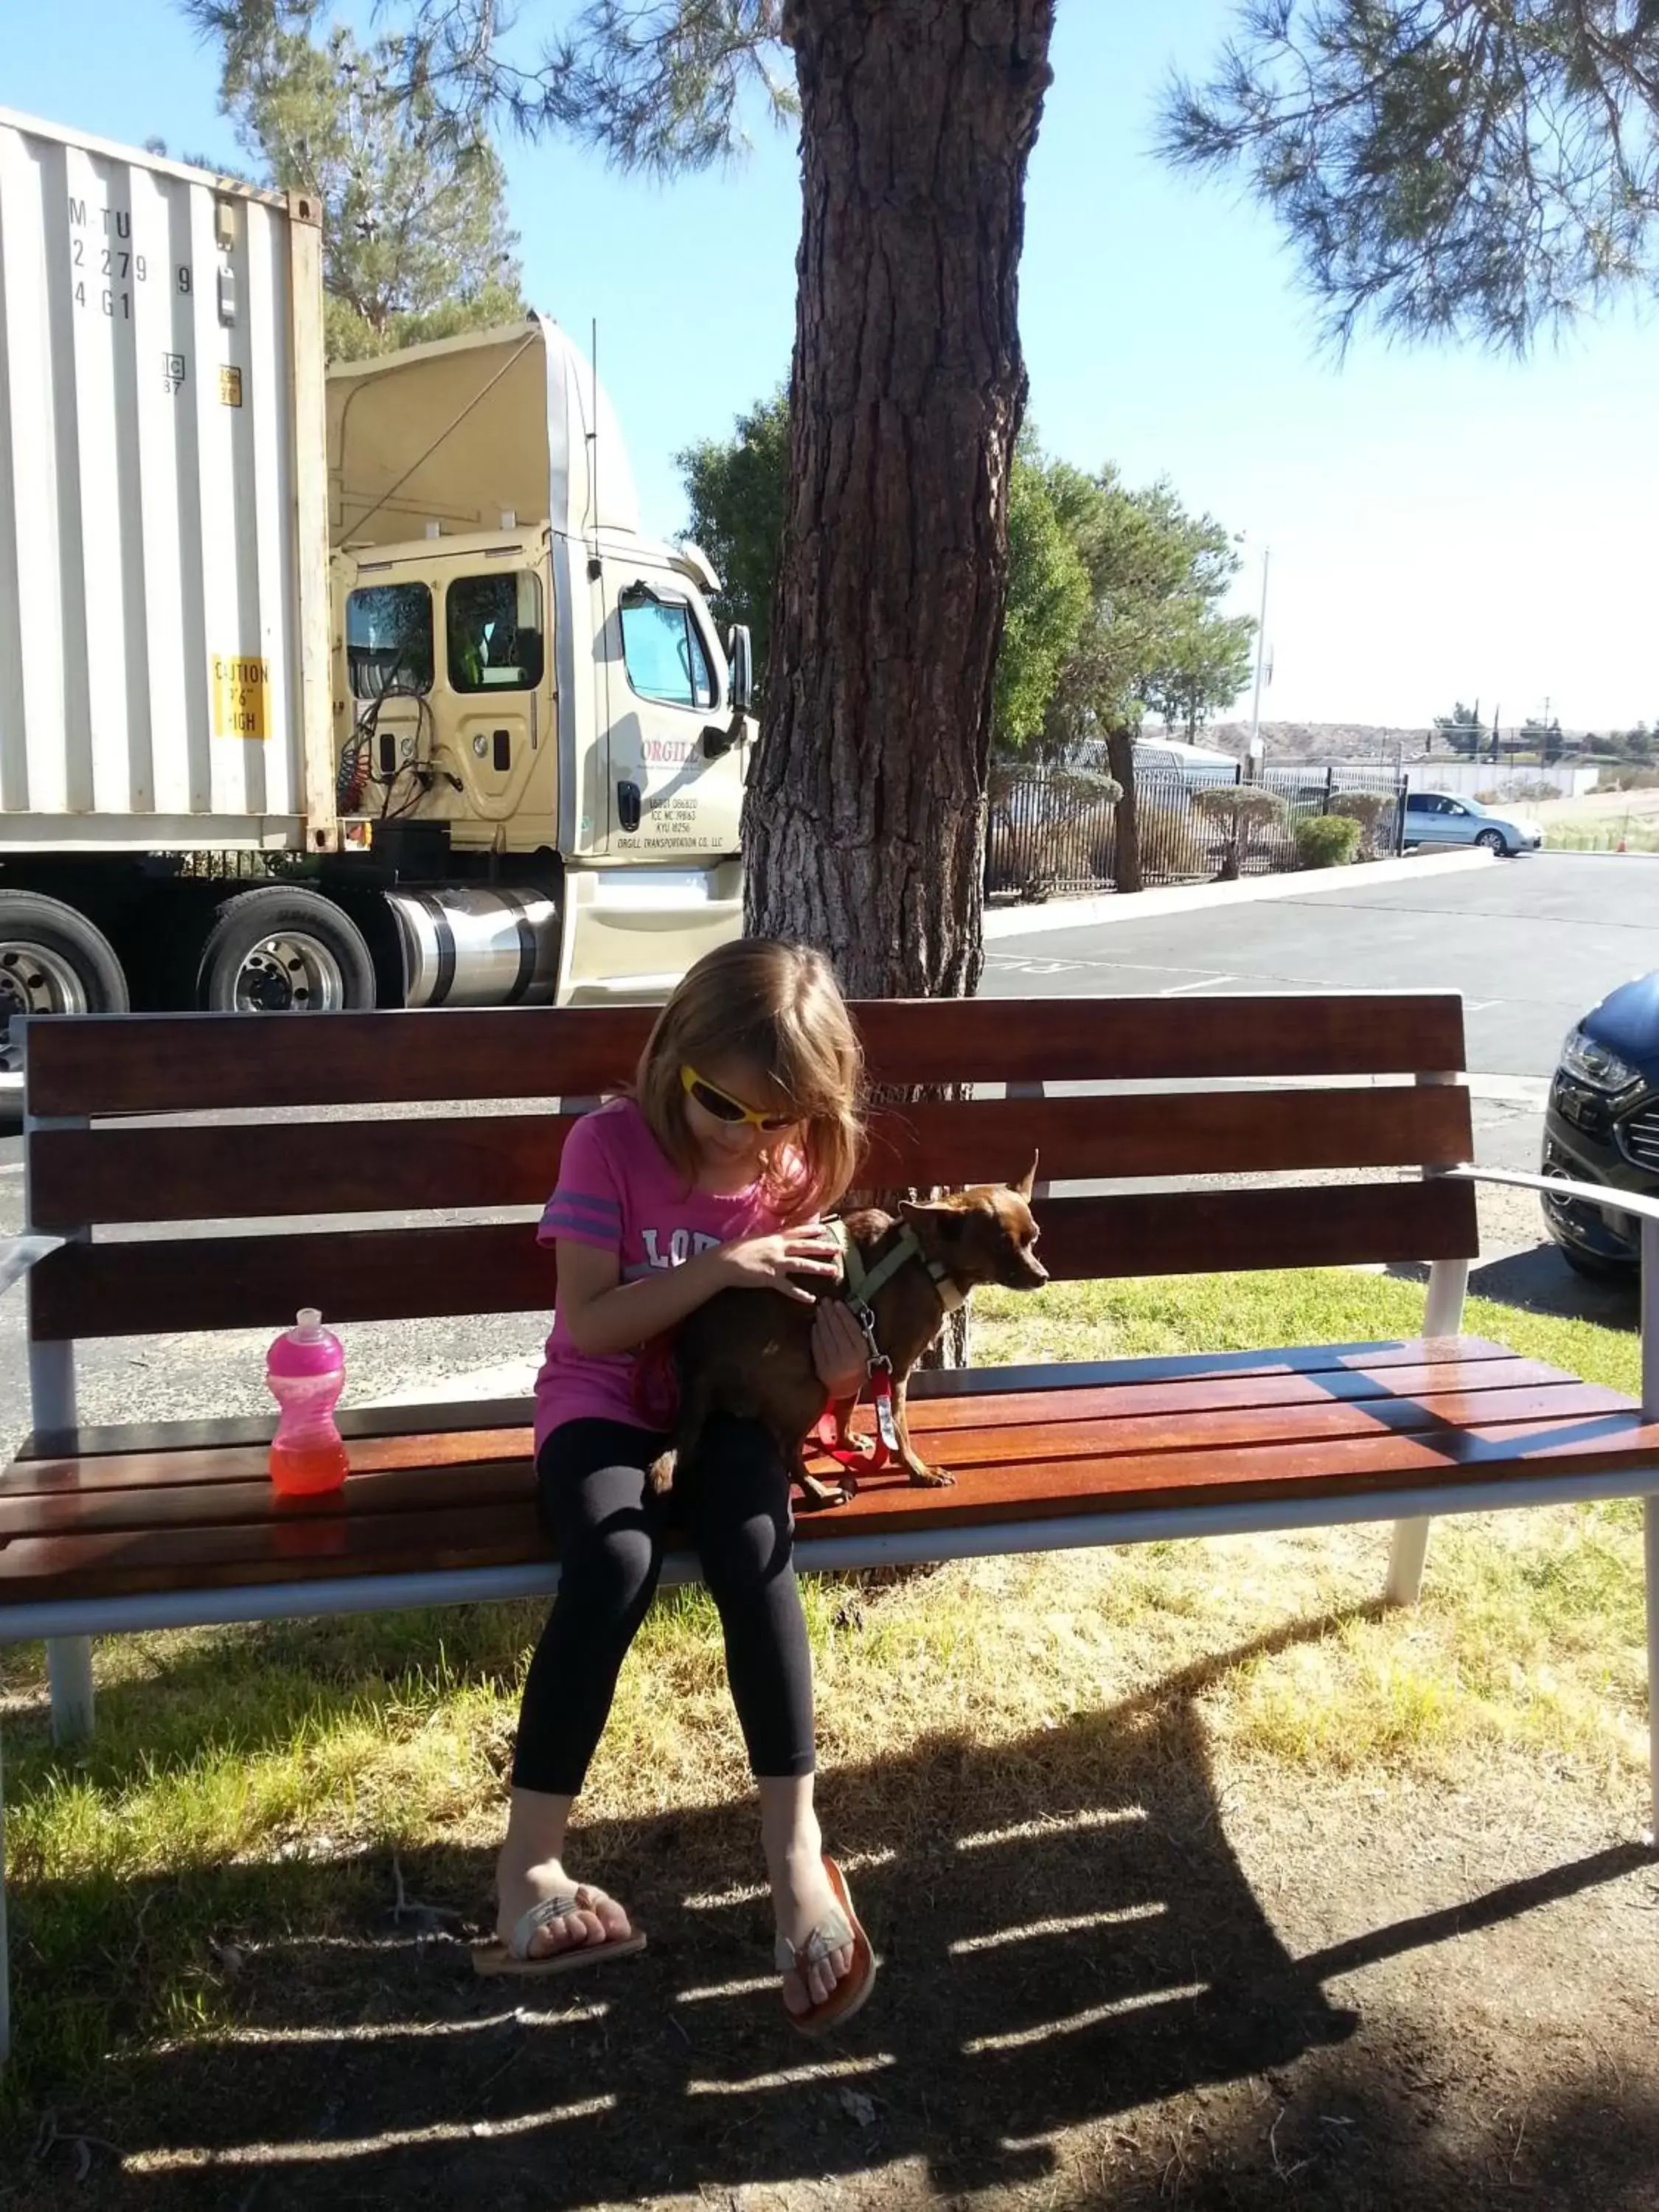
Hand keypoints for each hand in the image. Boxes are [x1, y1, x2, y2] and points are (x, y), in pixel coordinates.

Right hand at [718, 1226, 842, 1302]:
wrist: (723, 1262)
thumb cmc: (734, 1250)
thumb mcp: (753, 1239)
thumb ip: (767, 1240)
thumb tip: (773, 1240)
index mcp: (773, 1237)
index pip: (796, 1231)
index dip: (811, 1230)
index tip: (825, 1229)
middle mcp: (777, 1248)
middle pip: (805, 1247)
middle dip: (823, 1247)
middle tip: (839, 1249)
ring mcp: (775, 1263)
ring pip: (802, 1264)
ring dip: (818, 1268)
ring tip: (833, 1271)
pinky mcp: (770, 1278)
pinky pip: (788, 1288)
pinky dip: (800, 1294)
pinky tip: (811, 1299)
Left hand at [812, 1297, 867, 1398]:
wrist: (846, 1391)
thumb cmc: (858, 1368)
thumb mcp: (864, 1353)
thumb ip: (857, 1335)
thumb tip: (844, 1313)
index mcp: (861, 1353)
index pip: (851, 1328)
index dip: (843, 1314)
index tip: (838, 1303)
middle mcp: (847, 1358)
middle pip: (837, 1330)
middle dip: (830, 1313)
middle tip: (826, 1301)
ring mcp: (833, 1363)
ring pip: (826, 1336)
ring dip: (822, 1320)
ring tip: (820, 1309)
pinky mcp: (821, 1367)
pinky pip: (818, 1346)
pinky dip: (816, 1334)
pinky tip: (815, 1324)